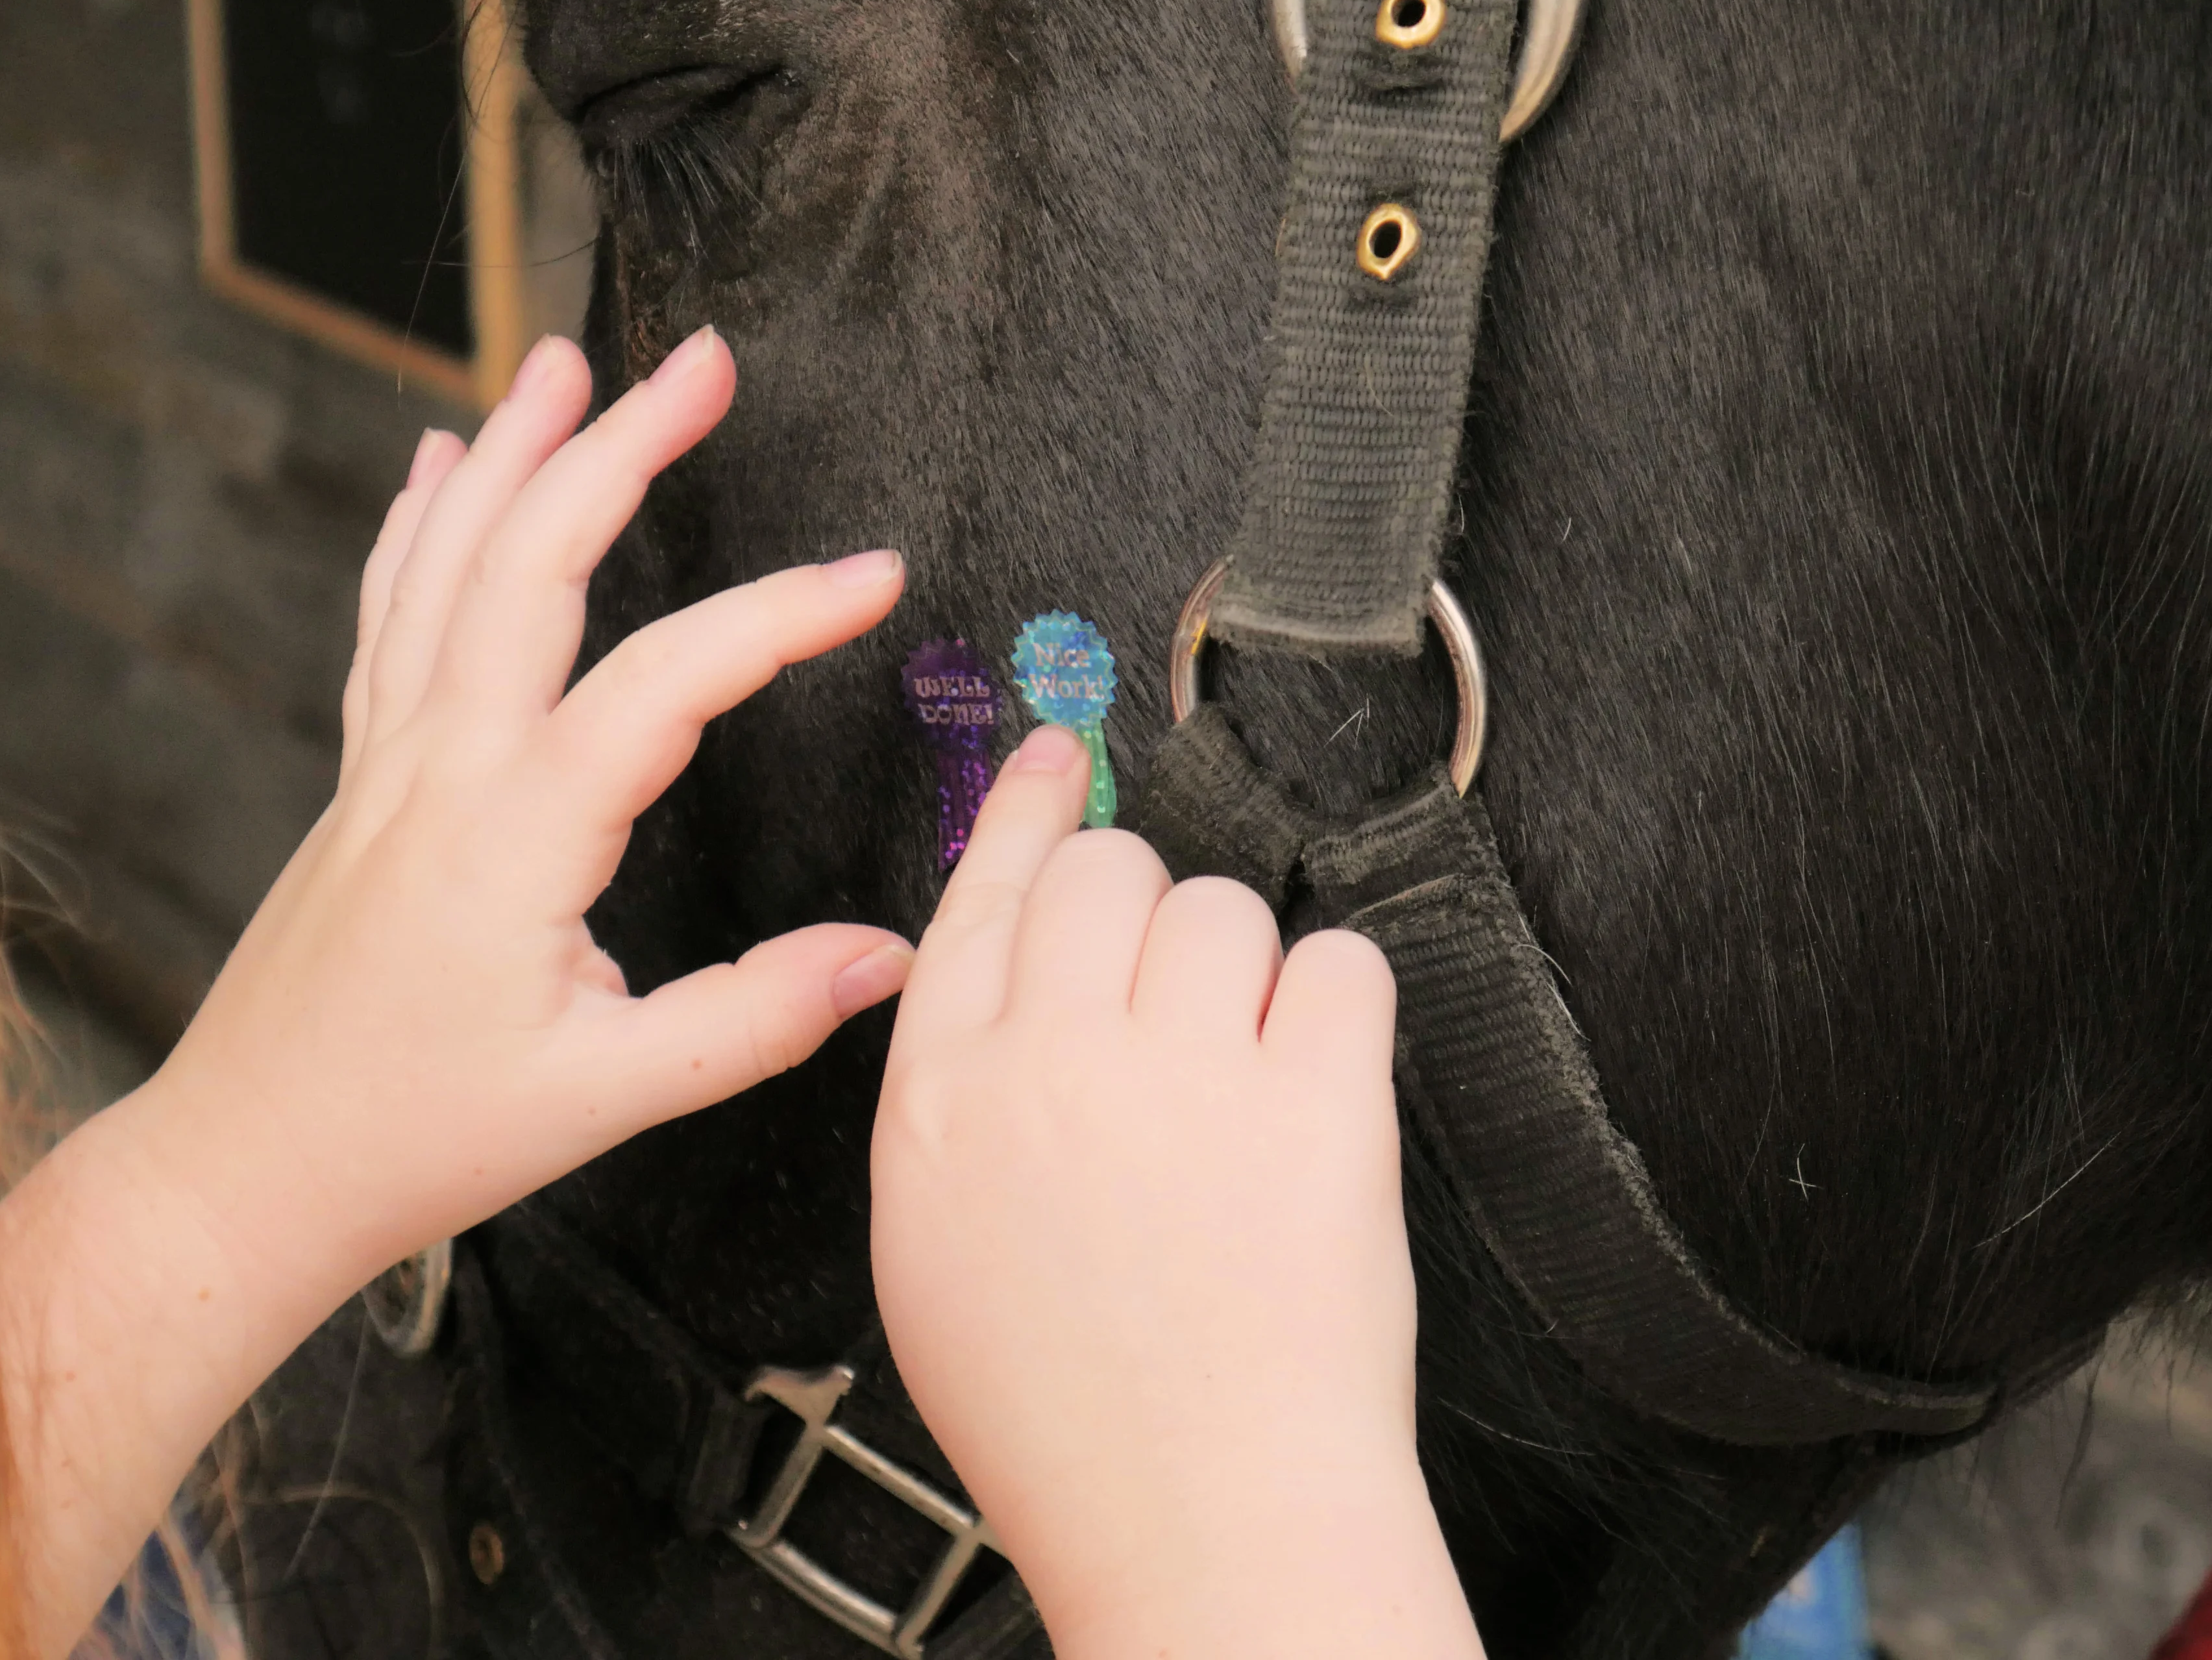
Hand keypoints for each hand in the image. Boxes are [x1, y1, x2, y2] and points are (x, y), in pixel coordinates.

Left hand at [0, 330, 913, 1653]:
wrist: (245, 1165)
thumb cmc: (412, 1140)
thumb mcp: (601, 1097)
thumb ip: (749, 1019)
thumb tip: (891, 960)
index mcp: (513, 835)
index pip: (665, 681)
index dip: (776, 615)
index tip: (873, 575)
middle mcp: (439, 770)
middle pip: (531, 561)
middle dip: (619, 444)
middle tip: (701, 362)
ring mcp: (385, 765)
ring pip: (446, 566)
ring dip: (511, 454)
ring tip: (565, 360)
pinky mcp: (358, 783)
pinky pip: (387, 618)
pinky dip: (416, 530)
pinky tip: (437, 468)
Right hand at [871, 728, 1478, 1659]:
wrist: (1197, 1523)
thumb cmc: (1069, 1420)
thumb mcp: (937, 1248)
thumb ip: (962, 1100)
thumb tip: (1017, 985)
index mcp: (942, 1100)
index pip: (983, 895)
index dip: (1033, 810)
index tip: (1064, 756)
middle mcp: (1050, 1061)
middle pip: (1109, 874)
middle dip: (1151, 917)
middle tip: (1179, 1003)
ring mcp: (1182, 1072)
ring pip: (1225, 906)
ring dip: (1246, 974)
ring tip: (1247, 1085)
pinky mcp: (1313, 1100)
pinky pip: (1341, 963)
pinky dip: (1339, 1010)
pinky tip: (1315, 1085)